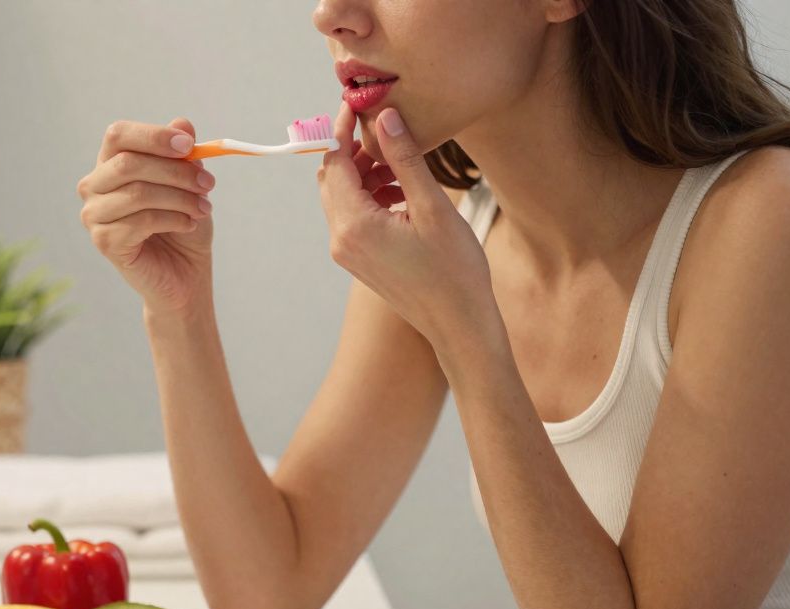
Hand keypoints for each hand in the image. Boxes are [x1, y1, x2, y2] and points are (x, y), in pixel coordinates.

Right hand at [77, 118, 216, 315]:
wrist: (184, 273)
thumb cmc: (183, 224)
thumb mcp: (190, 183)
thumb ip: (183, 155)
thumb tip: (182, 124)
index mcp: (110, 163)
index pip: (119, 135)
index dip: (153, 135)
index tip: (189, 145)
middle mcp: (94, 186)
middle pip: (128, 162)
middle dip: (176, 171)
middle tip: (208, 183)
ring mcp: (94, 215)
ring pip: (138, 193)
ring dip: (180, 198)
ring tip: (203, 208)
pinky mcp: (104, 241)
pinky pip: (141, 221)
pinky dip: (173, 219)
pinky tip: (189, 225)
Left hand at [316, 101, 495, 346]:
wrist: (458, 324)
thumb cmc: (454, 271)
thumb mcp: (432, 207)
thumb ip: (405, 159)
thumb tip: (385, 119)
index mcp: (355, 225)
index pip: (334, 161)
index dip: (344, 129)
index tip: (360, 104)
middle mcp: (341, 239)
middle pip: (331, 178)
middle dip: (355, 152)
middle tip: (389, 136)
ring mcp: (346, 252)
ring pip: (341, 197)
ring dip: (364, 174)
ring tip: (402, 167)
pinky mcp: (358, 260)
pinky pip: (351, 217)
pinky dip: (369, 196)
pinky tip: (401, 192)